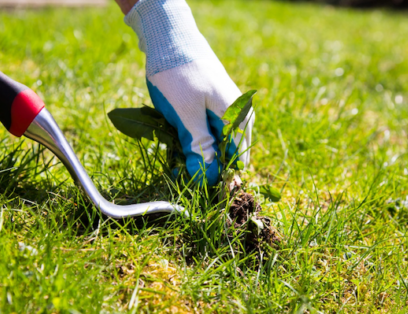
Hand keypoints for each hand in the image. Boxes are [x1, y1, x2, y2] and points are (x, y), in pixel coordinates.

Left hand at [124, 0, 253, 185]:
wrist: (169, 36)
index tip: (196, 183)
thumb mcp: (186, 115)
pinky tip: (176, 137)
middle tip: (180, 168)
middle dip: (204, 163)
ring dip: (196, 151)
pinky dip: (192, 138)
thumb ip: (200, 146)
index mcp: (238, 117)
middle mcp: (238, 114)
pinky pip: (206, 130)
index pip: (235, 159)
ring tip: (175, 152)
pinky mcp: (212, 105)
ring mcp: (225, 109)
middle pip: (226, 153)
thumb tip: (207, 177)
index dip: (217, 175)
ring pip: (214, 142)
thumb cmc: (178, 74)